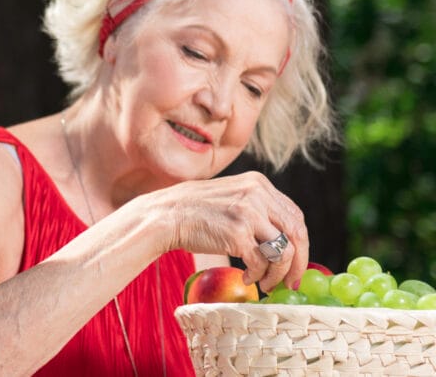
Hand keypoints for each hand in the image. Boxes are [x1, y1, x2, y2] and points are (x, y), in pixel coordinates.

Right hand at [149, 171, 307, 291]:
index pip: (295, 216)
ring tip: (265, 283)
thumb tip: (285, 240)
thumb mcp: (232, 197)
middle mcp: (257, 195)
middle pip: (296, 233)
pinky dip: (258, 276)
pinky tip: (247, 277)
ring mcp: (248, 214)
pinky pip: (261, 263)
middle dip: (298, 262)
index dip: (300, 243)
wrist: (166, 215)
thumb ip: (258, 209)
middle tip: (291, 281)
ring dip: (277, 274)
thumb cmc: (196, 211)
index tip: (298, 261)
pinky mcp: (237, 234)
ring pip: (283, 251)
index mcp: (258, 184)